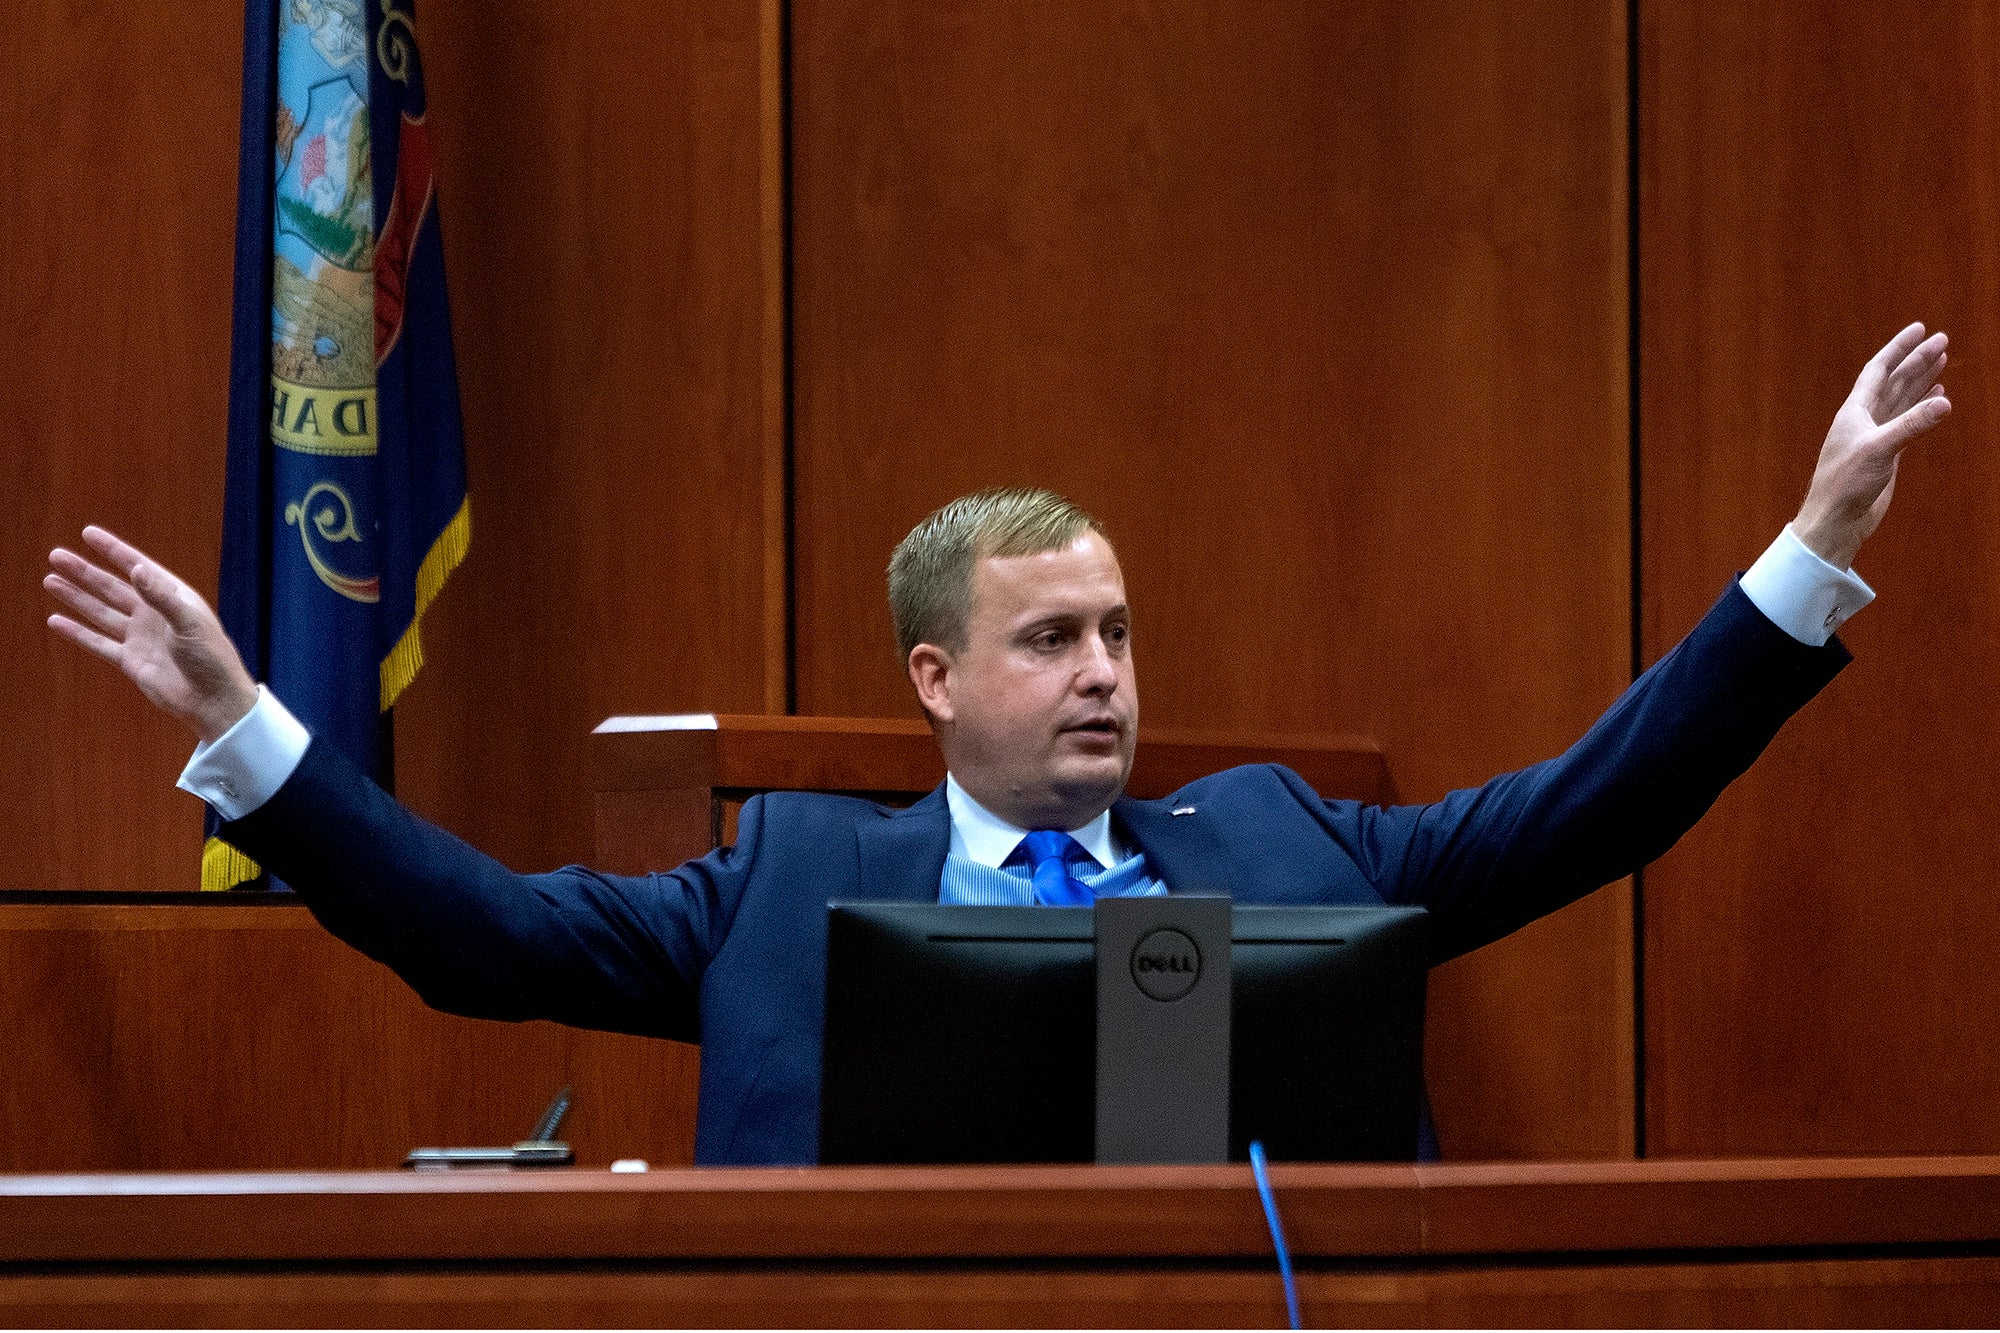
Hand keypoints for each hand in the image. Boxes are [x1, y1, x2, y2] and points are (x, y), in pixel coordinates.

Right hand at [44, 527, 258, 742]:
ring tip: (51, 580)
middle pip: (111, 587)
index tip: (88, 533)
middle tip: (56, 555)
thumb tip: (136, 568)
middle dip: (84, 571)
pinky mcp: (131, 660)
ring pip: (100, 612)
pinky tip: (56, 621)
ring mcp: (140, 636)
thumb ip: (162, 597)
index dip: (112, 550)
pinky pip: (98, 643)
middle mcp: (153, 613)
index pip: (137, 567)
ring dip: (76, 597)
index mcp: (172, 597)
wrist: (213, 700)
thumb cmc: (212, 657)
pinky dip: (77, 633)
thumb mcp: (189, 623)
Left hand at [1792, 322, 1951, 570]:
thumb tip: (1944, 402)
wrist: (1836, 521)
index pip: (1878, 370)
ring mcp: (1875, 436)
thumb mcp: (1879, 450)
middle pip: (1894, 381)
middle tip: (1943, 340)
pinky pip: (1907, 422)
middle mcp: (1864, 419)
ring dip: (1921, 380)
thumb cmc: (1845, 485)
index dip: (1898, 348)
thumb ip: (1912, 425)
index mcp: (1854, 412)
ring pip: (1902, 400)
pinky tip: (1936, 398)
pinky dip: (1921, 408)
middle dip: (1917, 360)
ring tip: (1942, 360)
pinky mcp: (1886, 454)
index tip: (1920, 329)